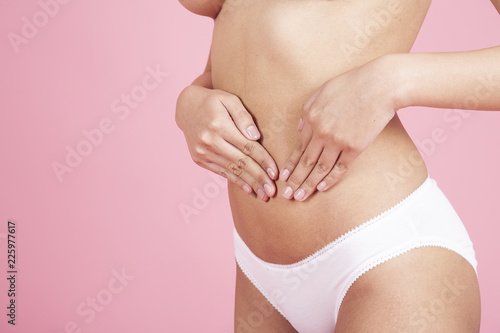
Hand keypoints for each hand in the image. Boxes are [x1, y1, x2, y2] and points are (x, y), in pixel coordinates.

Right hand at [176, 85, 277, 200]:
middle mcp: (209, 141)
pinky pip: (221, 173)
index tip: (276, 173)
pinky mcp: (199, 159)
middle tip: (272, 191)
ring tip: (264, 195)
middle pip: (241, 163)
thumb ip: (244, 117)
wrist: (186, 107)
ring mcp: (203, 152)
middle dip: (259, 178)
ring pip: (232, 171)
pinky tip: (249, 189)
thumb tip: (256, 137)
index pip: (247, 147)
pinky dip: (236, 182)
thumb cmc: (214, 102)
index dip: (263, 161)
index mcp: (219, 125)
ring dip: (249, 184)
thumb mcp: (229, 100)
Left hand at [279, 57, 399, 200]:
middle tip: (286, 195)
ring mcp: (337, 141)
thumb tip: (299, 128)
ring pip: (320, 168)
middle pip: (305, 161)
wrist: (380, 84)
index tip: (283, 177)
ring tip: (300, 197)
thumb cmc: (352, 84)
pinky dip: (331, 180)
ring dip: (309, 185)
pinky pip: (340, 168)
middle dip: (294, 180)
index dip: (290, 164)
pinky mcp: (355, 147)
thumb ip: (307, 110)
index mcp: (311, 118)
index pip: (298, 147)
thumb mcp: (322, 91)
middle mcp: (321, 132)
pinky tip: (322, 188)